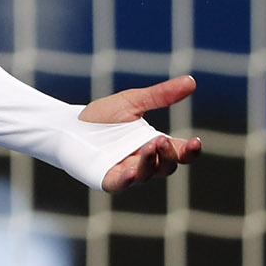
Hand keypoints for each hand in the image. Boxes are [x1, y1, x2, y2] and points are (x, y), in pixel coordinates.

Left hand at [80, 75, 203, 191]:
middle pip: (167, 167)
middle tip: (161, 140)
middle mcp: (144, 162)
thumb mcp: (133, 101)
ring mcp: (126, 172)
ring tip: (150, 145)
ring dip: (151, 162)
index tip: (196, 142)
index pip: (179, 153)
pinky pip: (121, 184)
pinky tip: (131, 172)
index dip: (190, 151)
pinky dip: (128, 180)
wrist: (70, 125)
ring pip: (147, 175)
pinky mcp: (107, 179)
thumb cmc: (102, 116)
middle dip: (169, 155)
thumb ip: (161, 95)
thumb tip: (192, 81)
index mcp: (153, 145)